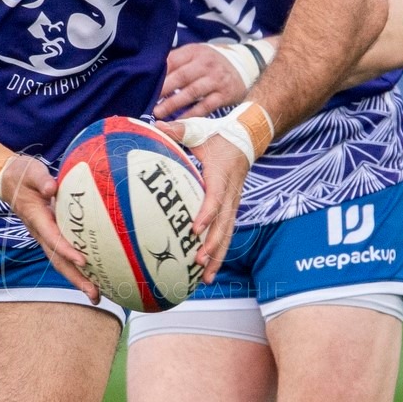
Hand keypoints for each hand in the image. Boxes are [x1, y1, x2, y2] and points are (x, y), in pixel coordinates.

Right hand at [0, 154, 100, 303]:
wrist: (9, 180)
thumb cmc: (22, 174)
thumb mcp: (31, 171)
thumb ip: (41, 179)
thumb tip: (52, 187)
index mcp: (36, 218)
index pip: (52, 237)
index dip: (67, 250)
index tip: (83, 261)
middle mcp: (40, 232)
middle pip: (57, 260)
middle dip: (75, 278)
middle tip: (93, 294)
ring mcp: (45, 236)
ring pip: (60, 262)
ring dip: (77, 280)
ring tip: (96, 296)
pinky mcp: (51, 235)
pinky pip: (63, 256)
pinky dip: (76, 269)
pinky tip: (93, 277)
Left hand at [153, 42, 246, 119]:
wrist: (244, 68)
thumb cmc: (209, 63)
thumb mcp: (195, 54)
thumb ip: (176, 60)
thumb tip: (149, 70)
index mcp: (195, 51)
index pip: (173, 60)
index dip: (158, 73)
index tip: (144, 84)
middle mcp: (206, 64)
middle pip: (181, 76)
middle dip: (163, 89)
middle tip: (147, 101)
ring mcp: (216, 79)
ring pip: (192, 92)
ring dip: (173, 104)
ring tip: (158, 113)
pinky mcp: (224, 95)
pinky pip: (205, 106)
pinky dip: (191, 114)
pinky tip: (178, 121)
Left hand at [155, 125, 247, 281]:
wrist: (247, 139)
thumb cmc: (219, 136)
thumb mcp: (200, 130)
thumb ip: (178, 130)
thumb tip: (154, 124)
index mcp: (221, 177)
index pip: (215, 199)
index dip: (206, 214)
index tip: (195, 229)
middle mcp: (230, 194)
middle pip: (223, 225)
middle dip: (212, 245)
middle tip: (198, 261)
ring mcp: (232, 204)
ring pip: (226, 234)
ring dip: (217, 256)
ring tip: (205, 277)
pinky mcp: (231, 209)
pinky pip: (225, 233)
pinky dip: (218, 252)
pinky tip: (207, 271)